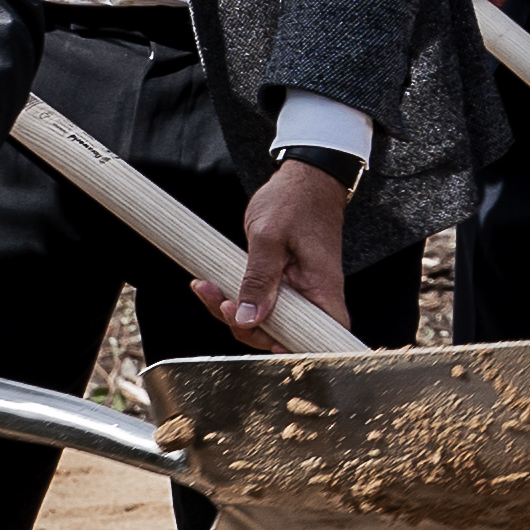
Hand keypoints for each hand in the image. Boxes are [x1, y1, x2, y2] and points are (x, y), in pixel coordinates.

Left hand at [221, 158, 356, 342]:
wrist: (305, 177)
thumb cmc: (295, 200)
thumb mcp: (269, 236)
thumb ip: (258, 278)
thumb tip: (248, 318)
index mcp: (321, 288)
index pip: (322, 338)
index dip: (296, 351)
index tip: (265, 341)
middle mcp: (313, 295)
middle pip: (285, 334)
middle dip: (247, 328)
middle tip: (222, 303)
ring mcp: (298, 290)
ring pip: (267, 319)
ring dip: (234, 312)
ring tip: (207, 289)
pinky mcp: (283, 283)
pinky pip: (260, 302)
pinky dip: (236, 298)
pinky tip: (212, 285)